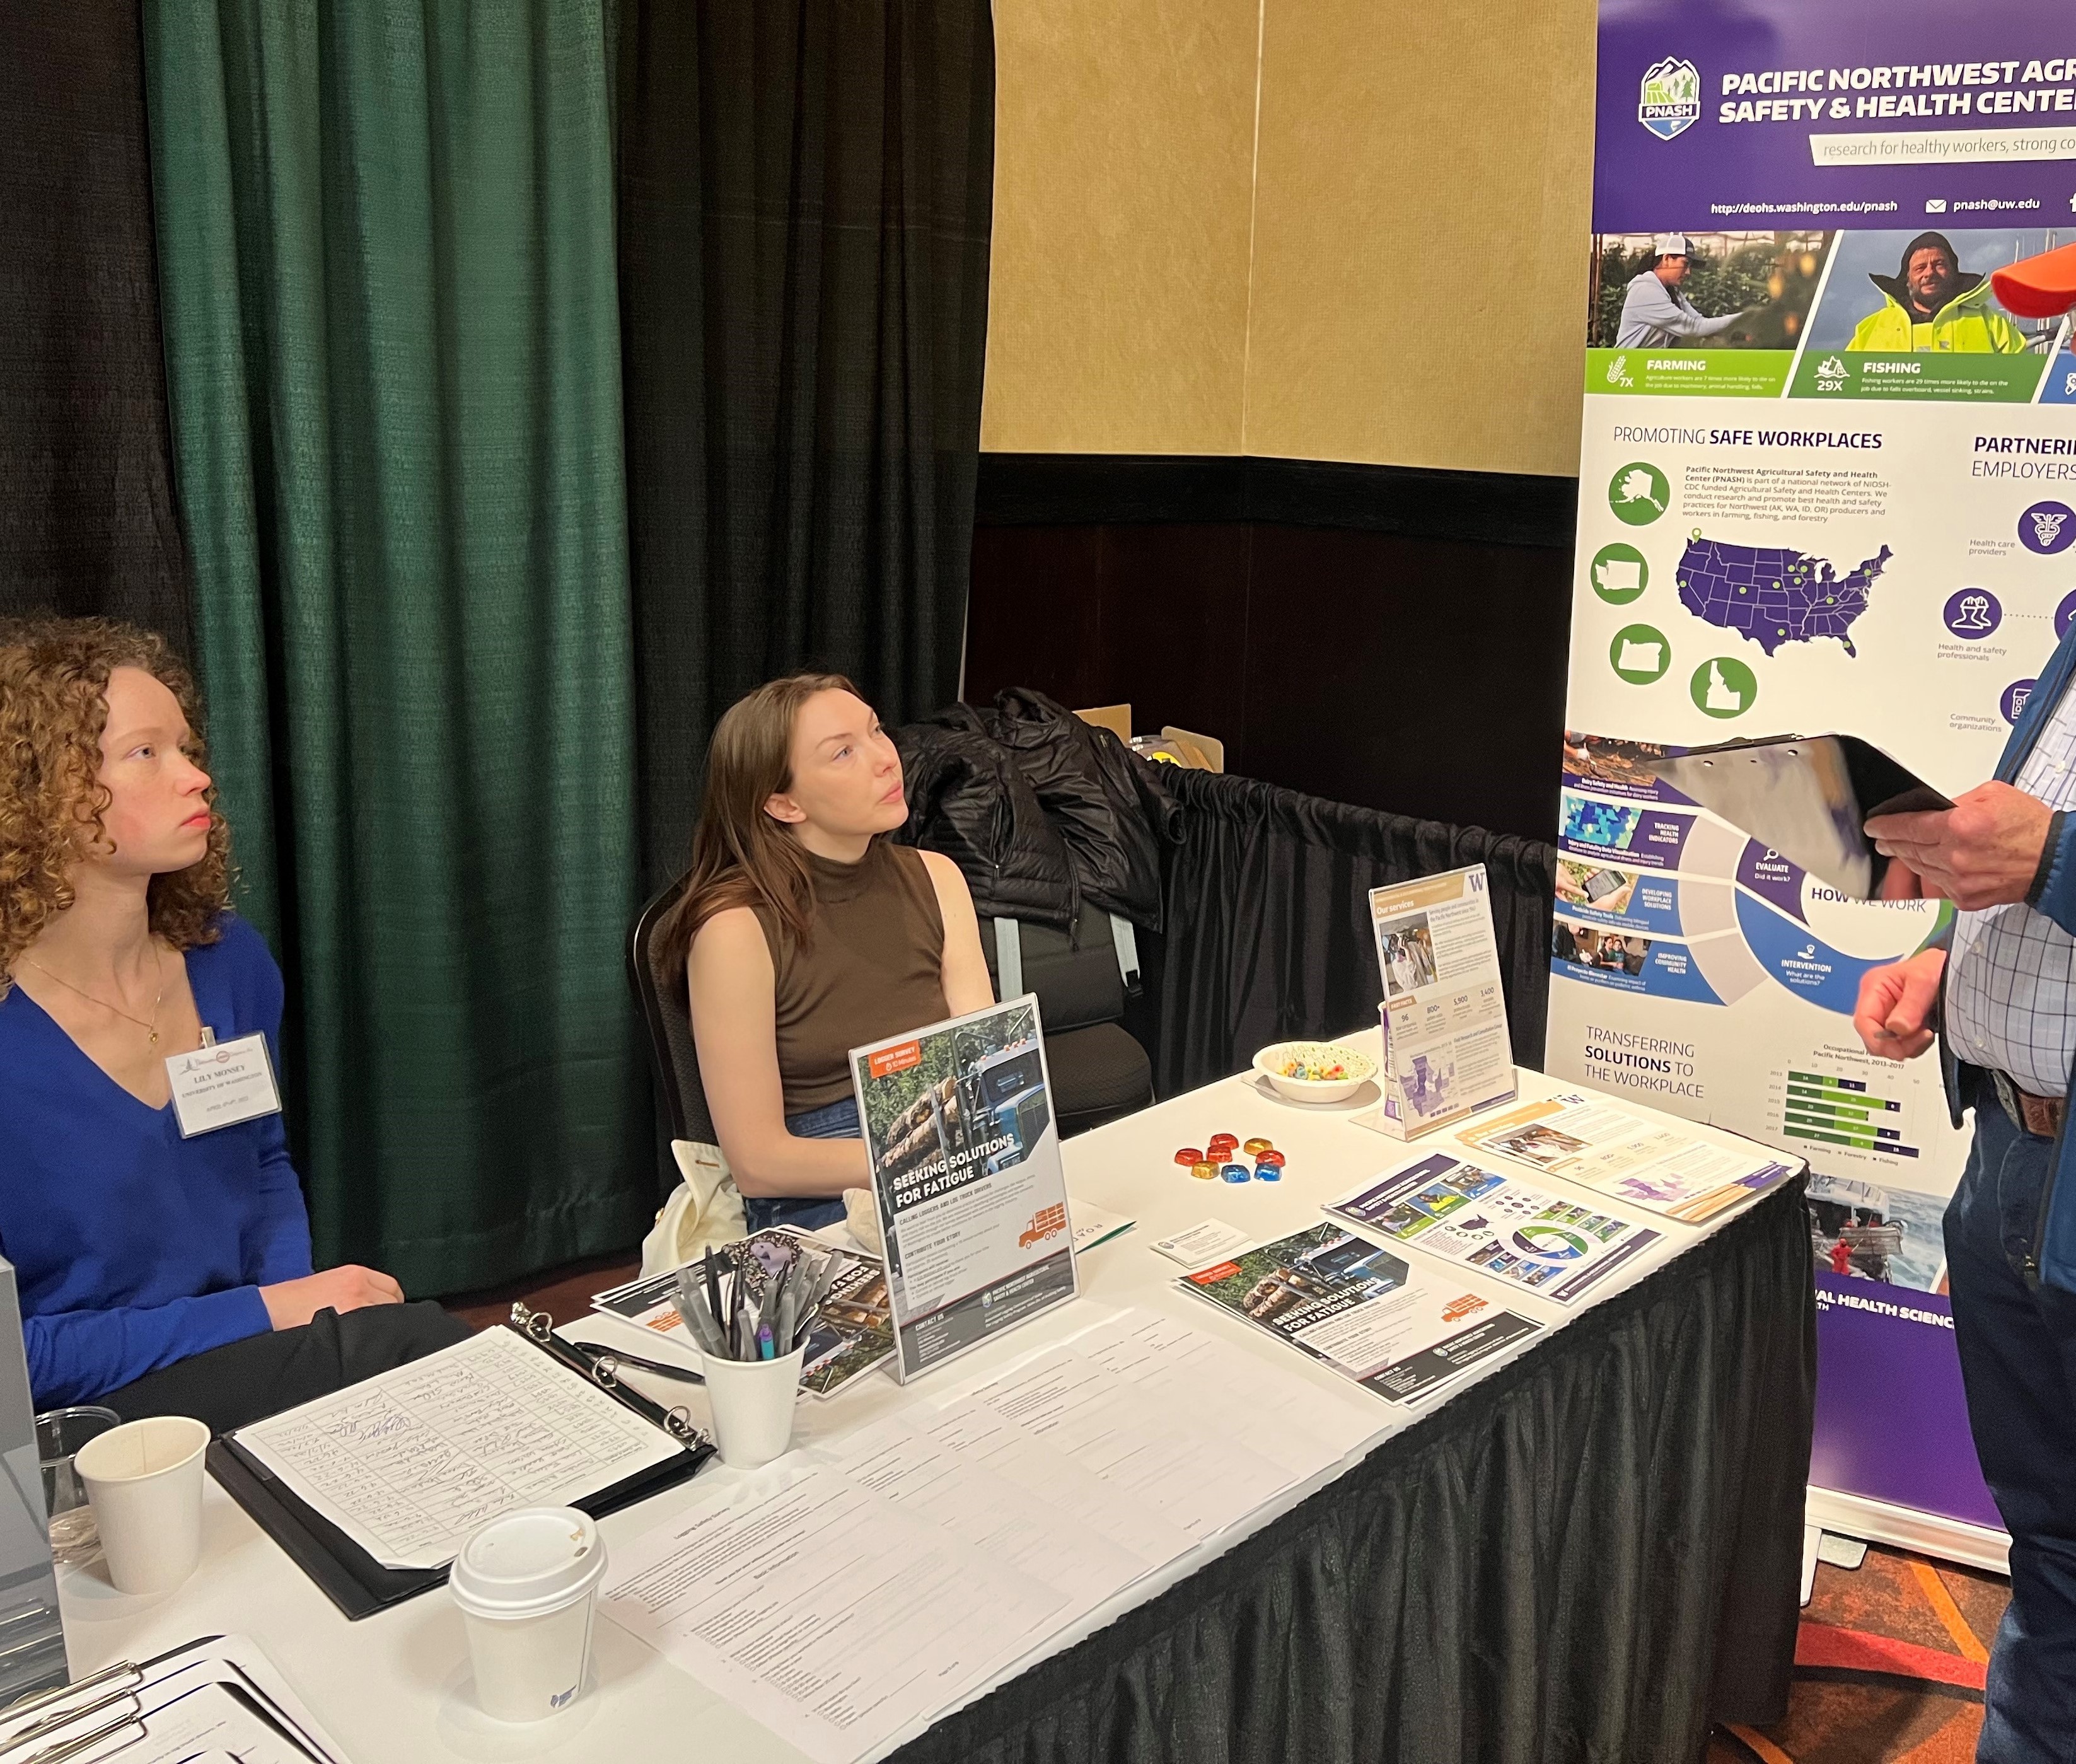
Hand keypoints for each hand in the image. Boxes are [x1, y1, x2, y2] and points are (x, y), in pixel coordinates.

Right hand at [261, 1265, 404, 1330]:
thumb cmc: (291, 1302)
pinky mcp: (347, 1328)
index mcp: (355, 1274)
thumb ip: (353, 1290)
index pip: (392, 1287)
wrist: (268, 1312)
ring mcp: (356, 1307)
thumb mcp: (326, 1283)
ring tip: (364, 1340)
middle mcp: (359, 1288)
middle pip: (393, 1304)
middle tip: (374, 1329)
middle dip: (388, 1317)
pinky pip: (373, 1336)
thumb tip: (374, 1306)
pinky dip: (371, 1342)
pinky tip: (360, 1347)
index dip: (390, 1302)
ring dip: (381, 1330)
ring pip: (387, 1321)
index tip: (385, 1313)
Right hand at [1852, 948, 1946, 1061]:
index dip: (1878, 1039)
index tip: (1898, 1049)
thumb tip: (1896, 1028)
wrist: (1956, 968)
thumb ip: (1910, 1005)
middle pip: (1872, 1036)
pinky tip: (1926, 1033)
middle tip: (1919, 1039)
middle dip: (1895, 1044)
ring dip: (1907, 1046)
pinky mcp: (1901, 1023)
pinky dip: (1914, 1045)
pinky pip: (1900, 1043)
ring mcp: (1889, 1014)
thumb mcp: (1924, 980)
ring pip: (1886, 1043)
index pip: (1863, 1021)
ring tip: (1926, 1033)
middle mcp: (1877, 1002)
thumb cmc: (1938, 965)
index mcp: (1874, 986)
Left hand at [1865, 782, 2052, 910]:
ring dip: (1907, 858)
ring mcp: (1959, 880)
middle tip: (1882, 838)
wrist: (2055, 859)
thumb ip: (1955, 801)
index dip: (1885, 826)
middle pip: (1908, 849)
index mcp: (1959, 827)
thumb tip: (1931, 808)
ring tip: (1900, 849)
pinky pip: (1936, 884)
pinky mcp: (1965, 898)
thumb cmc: (2030, 828)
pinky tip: (1928, 865)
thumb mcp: (1991, 795)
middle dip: (1891, 842)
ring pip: (1919, 867)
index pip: (1907, 826)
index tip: (1874, 826)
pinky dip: (1930, 873)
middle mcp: (1955, 856)